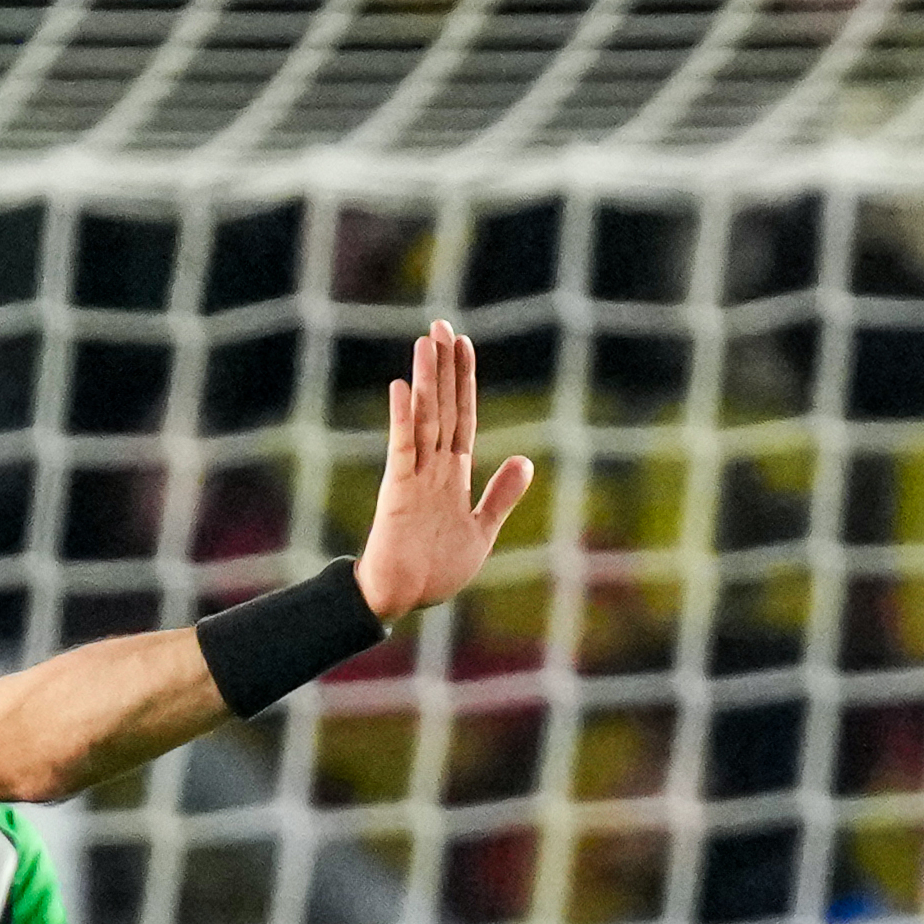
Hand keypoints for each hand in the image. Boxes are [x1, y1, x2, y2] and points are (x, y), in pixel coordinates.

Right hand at [351, 320, 538, 620]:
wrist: (403, 599)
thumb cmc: (436, 571)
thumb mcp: (482, 531)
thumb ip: (501, 496)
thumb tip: (525, 460)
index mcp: (453, 475)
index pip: (461, 417)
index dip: (463, 381)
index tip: (463, 345)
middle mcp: (433, 468)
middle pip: (441, 407)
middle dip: (443, 367)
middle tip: (441, 324)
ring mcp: (414, 477)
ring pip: (424, 419)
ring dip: (426, 382)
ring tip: (427, 342)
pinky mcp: (398, 492)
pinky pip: (402, 449)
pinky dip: (403, 420)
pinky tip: (401, 389)